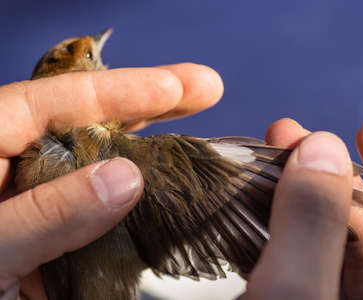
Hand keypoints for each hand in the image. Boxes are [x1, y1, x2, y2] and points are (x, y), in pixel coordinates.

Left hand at [0, 64, 222, 298]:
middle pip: (89, 125)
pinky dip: (142, 212)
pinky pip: (107, 218)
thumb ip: (43, 214)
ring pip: (104, 171)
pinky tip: (174, 201)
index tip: (176, 88)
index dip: (119, 90)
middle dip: (151, 106)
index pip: (53, 103)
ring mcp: (45, 207)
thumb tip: (125, 178)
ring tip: (197, 143)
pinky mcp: (62, 240)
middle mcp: (17, 173)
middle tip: (205, 89)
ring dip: (153, 159)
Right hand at [239, 118, 362, 298]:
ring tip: (262, 166)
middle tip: (293, 143)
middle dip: (332, 183)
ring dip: (298, 206)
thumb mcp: (294, 297)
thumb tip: (320, 151)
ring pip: (334, 252)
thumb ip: (311, 226)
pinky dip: (280, 239)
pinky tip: (254, 208)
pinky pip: (305, 271)